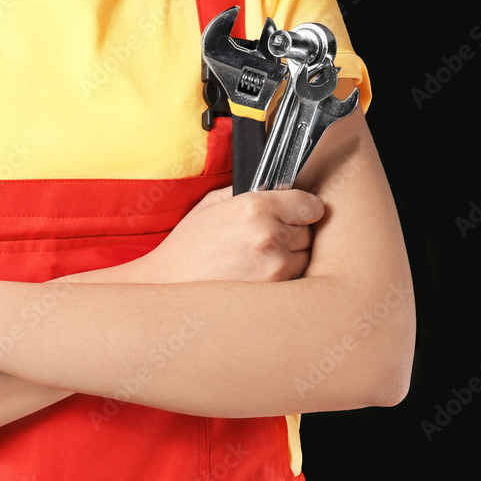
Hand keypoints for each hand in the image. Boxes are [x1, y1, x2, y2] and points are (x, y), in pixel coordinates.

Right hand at [130, 188, 323, 282]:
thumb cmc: (189, 244)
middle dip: (292, 231)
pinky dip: (283, 275)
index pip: (310, 204)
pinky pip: (294, 278)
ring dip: (291, 255)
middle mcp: (269, 234)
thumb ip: (249, 192)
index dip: (304, 208)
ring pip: (305, 256)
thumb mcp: (212, 204)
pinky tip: (258, 272)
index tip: (298, 212)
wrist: (170, 282)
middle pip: (308, 231)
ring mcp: (274, 265)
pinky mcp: (273, 289)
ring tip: (260, 256)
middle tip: (266, 237)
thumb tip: (277, 191)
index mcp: (255, 206)